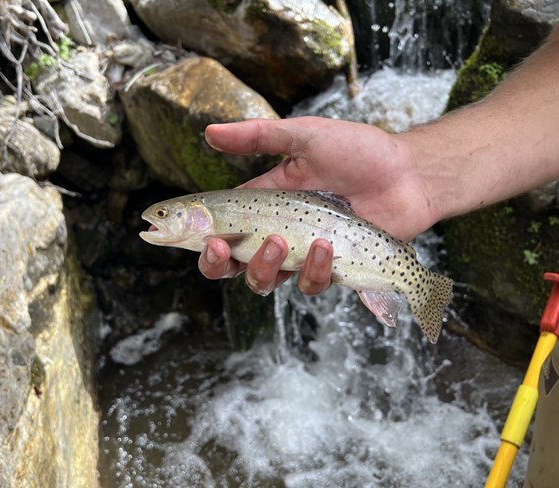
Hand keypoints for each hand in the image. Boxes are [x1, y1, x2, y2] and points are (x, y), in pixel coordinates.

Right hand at [198, 116, 438, 294]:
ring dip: (262, 268)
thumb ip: (258, 137)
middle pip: (232, 263)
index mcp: (266, 202)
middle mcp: (279, 231)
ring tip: (281, 242)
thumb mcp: (305, 136)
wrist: (411, 174)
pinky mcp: (331, 269)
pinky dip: (313, 270)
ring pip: (264, 280)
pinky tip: (326, 246)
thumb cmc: (360, 151)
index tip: (185, 232)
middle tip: (220, 248)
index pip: (220, 223)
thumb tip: (209, 131)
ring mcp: (303, 253)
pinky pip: (310, 284)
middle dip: (216, 264)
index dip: (198, 233)